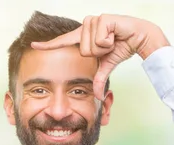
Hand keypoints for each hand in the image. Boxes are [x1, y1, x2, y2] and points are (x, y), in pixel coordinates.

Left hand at [31, 14, 169, 100]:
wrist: (139, 37)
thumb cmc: (123, 47)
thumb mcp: (107, 65)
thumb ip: (99, 78)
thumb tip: (97, 96)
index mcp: (83, 37)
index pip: (62, 42)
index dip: (48, 45)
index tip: (33, 45)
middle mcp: (85, 27)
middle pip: (83, 51)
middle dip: (99, 53)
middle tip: (110, 46)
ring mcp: (92, 22)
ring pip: (91, 46)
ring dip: (106, 48)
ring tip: (113, 40)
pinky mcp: (102, 19)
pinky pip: (100, 40)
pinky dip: (110, 42)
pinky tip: (116, 35)